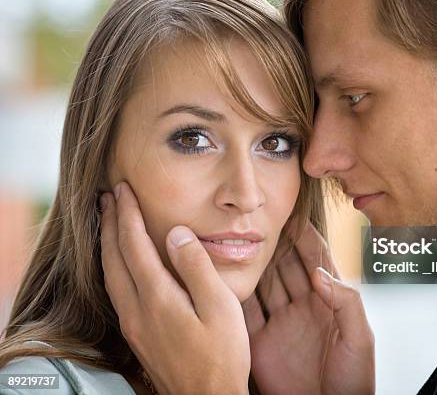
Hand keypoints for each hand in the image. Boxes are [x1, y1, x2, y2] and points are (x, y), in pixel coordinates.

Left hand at [100, 182, 249, 394]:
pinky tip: (120, 263)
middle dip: (110, 223)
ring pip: (110, 274)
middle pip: (113, 257)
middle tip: (108, 197)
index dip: (127, 214)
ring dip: (107, 243)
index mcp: (157, 297)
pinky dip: (113, 265)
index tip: (122, 189)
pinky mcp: (137, 334)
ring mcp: (134, 324)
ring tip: (109, 221)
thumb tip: (175, 232)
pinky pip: (116, 289)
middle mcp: (137, 308)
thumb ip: (196, 267)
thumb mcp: (220, 306)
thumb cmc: (222, 355)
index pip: (133, 244)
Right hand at [243, 222, 374, 394]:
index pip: (317, 259)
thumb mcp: (360, 339)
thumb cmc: (354, 381)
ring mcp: (281, 323)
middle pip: (286, 265)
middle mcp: (303, 306)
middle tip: (257, 220)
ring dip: (252, 263)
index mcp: (330, 302)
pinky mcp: (261, 342)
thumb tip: (319, 273)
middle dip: (274, 242)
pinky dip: (235, 295)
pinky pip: (246, 313)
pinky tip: (226, 277)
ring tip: (236, 240)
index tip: (290, 214)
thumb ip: (346, 302)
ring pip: (264, 284)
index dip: (305, 236)